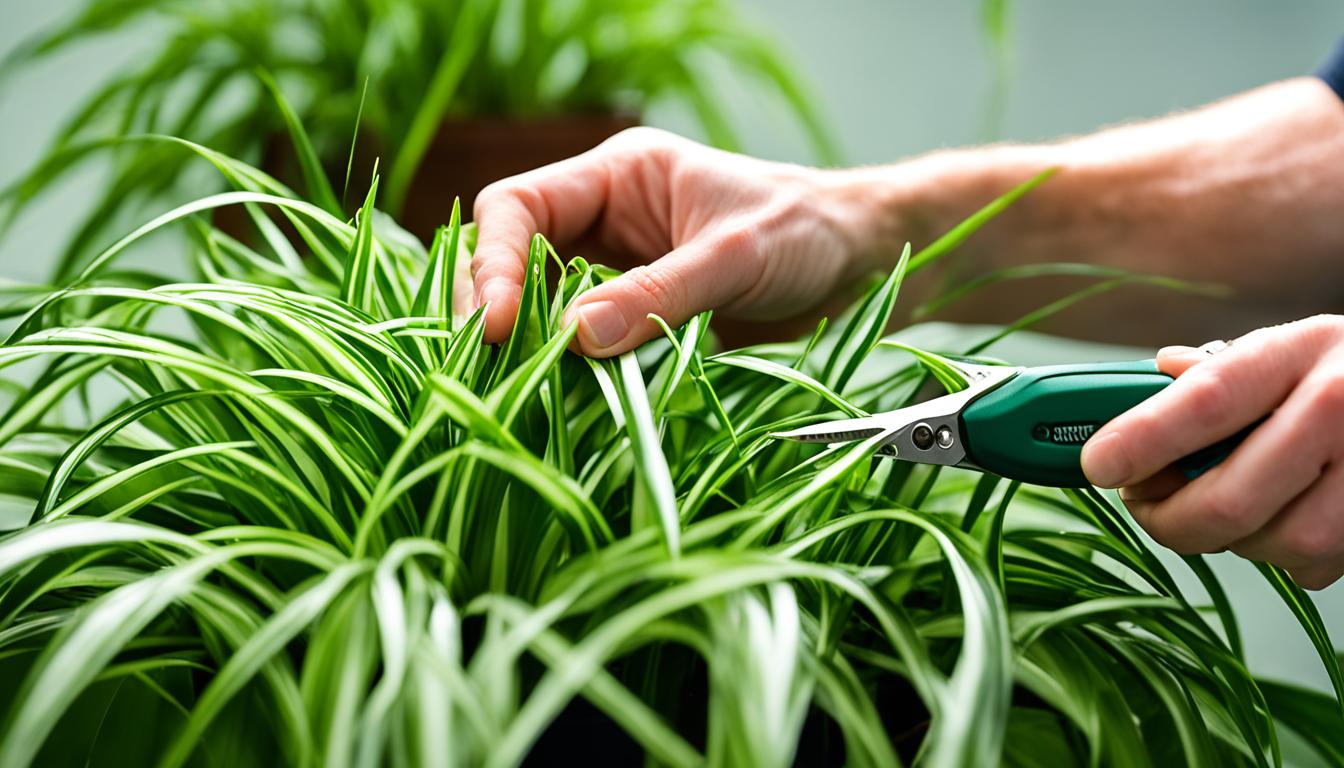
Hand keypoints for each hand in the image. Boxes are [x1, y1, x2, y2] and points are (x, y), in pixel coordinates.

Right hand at [470, 127, 890, 355]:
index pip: (519, 206)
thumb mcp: (735, 256)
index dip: (495, 261)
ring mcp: (619, 275)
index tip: (499, 323)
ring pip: (542, 308)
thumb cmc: (809, 232)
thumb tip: (575, 337)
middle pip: (514, 258)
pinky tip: (564, 401)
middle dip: (495, 307)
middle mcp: (606, 222)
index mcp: (619, 176)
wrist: (867, 265)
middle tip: (490, 363)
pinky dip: (568, 373)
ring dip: (527, 346)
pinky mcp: (639, 324)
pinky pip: (584, 347)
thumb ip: (659, 294)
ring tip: (516, 389)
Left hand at [1081, 315, 1343, 588]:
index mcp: (1301, 351)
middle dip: (1170, 519)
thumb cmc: (1341, 370)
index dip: (1142, 441)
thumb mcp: (1284, 347)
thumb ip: (1216, 371)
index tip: (1098, 465)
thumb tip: (1153, 378)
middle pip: (1232, 499)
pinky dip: (1280, 554)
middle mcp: (1340, 408)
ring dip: (1229, 540)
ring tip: (1219, 506)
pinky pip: (1315, 566)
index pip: (1205, 401)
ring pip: (1276, 543)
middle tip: (1145, 505)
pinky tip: (1278, 517)